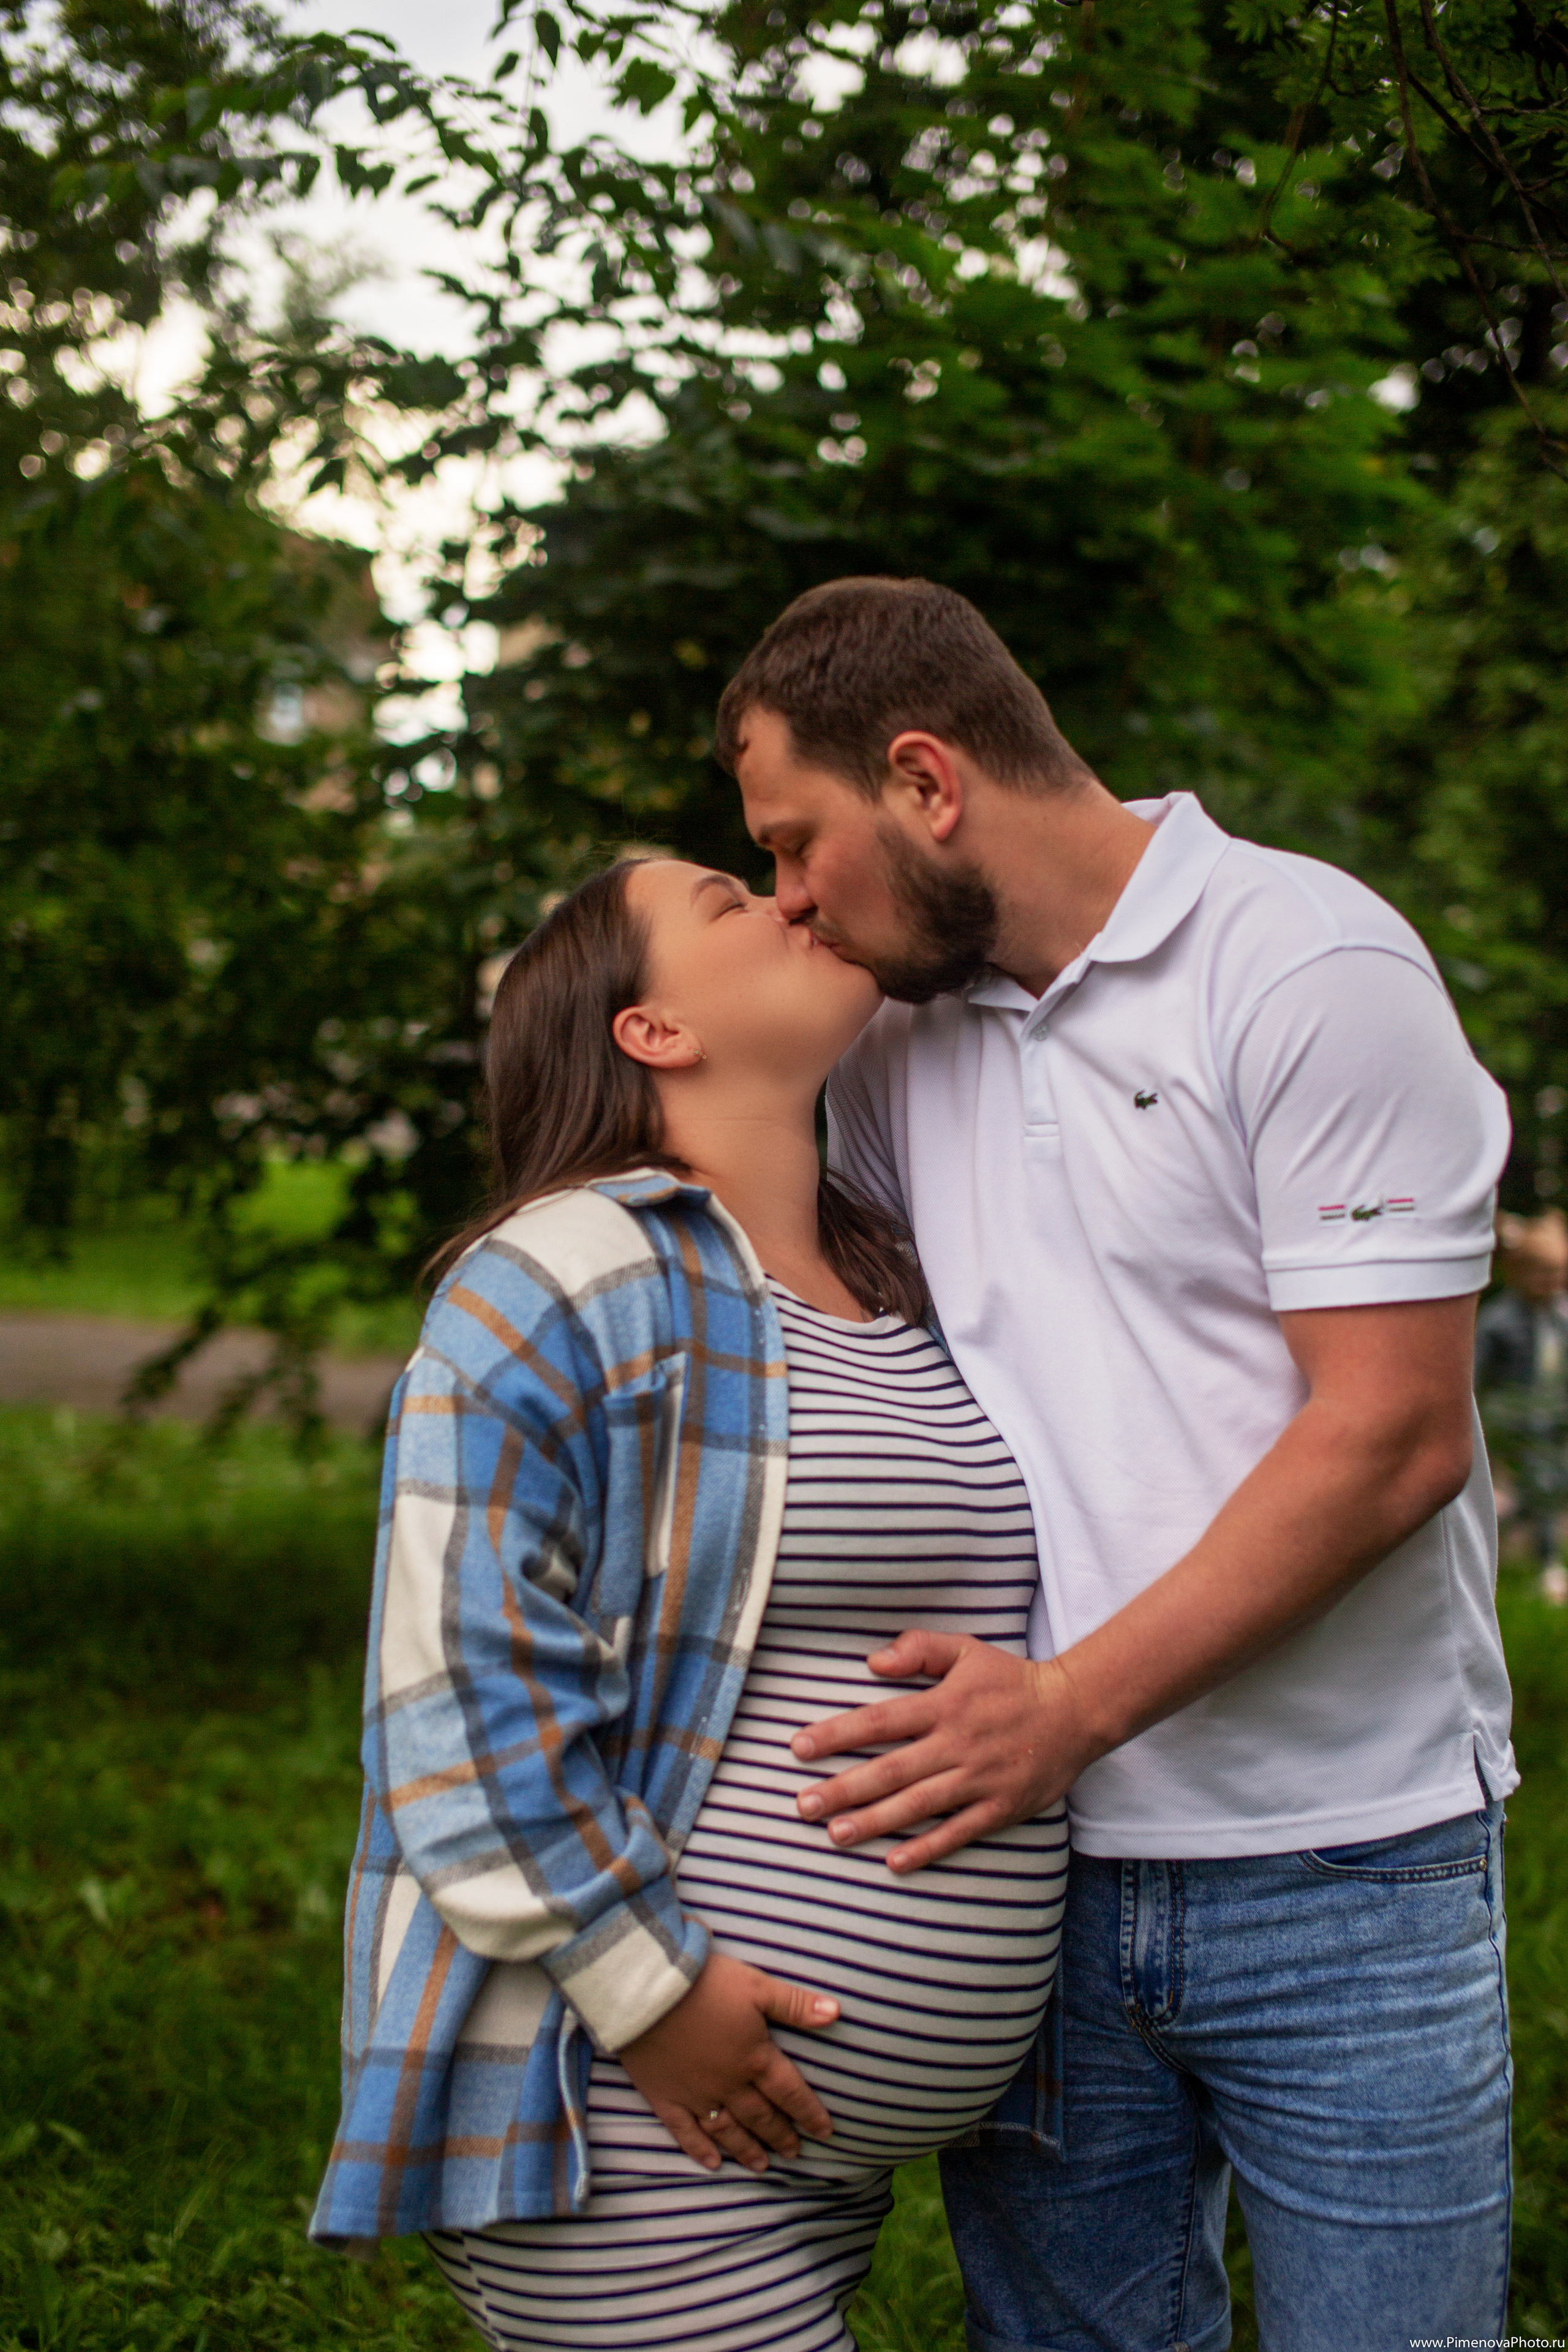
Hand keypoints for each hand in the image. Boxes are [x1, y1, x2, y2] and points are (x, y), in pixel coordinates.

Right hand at [616, 1949, 839, 2173]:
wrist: (646, 1990)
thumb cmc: (705, 1983)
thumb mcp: (756, 1986)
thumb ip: (795, 2004)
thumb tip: (837, 2012)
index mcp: (754, 2058)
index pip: (790, 2093)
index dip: (810, 2113)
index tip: (825, 2132)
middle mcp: (729, 2085)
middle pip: (761, 2117)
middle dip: (780, 2135)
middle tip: (795, 2153)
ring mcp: (695, 2095)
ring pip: (728, 2131)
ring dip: (747, 2149)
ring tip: (763, 2166)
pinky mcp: (664, 2096)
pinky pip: (685, 2132)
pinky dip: (699, 2151)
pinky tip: (712, 2164)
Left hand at [791, 1633, 1092, 1871]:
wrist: (1076, 1711)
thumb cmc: (1011, 1681)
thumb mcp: (967, 1650)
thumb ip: (919, 1649)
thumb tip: (873, 1661)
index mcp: (944, 1704)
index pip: (880, 1721)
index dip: (838, 1734)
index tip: (798, 1747)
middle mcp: (957, 1744)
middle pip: (891, 1770)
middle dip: (844, 1788)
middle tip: (802, 1805)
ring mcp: (979, 1779)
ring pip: (918, 1805)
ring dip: (875, 1821)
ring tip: (835, 1834)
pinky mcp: (1000, 1807)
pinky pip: (958, 1832)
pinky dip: (927, 1848)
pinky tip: (895, 1863)